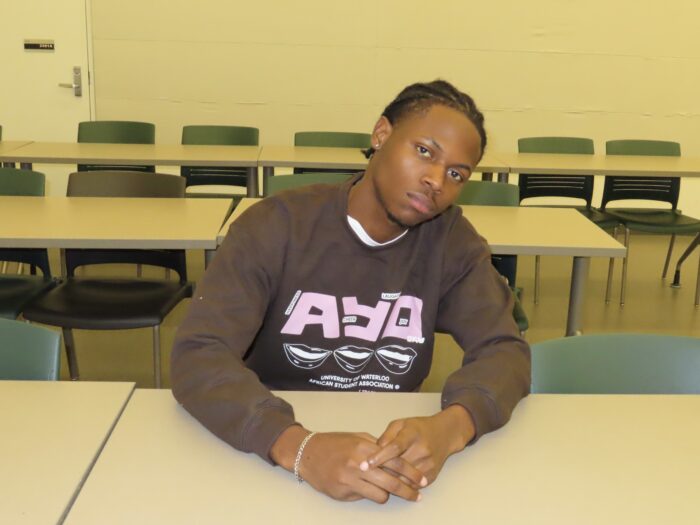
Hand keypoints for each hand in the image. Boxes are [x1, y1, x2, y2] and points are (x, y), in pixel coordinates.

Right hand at [271, 426, 424, 502]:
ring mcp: (349, 480)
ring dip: (388, 494)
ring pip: (380, 494)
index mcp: (364, 448)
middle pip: (391, 482)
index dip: (411, 472)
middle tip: (418, 496)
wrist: (307, 454)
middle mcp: (358, 465)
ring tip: (390, 491)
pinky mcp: (341, 493)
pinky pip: (364, 497)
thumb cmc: (334, 443)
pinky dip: (370, 494)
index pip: (395, 461)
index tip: (422, 480)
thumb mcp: (356, 437)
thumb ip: (376, 446)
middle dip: (408, 491)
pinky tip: (367, 489)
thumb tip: (396, 456)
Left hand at [363, 405, 475, 484]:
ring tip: (376, 479)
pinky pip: (411, 486)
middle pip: (398, 466)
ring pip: (404, 479)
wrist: (444, 434)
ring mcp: (428, 465)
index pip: (395, 447)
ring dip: (389, 481)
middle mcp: (422, 450)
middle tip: (364, 474)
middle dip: (380, 471)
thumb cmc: (418, 428)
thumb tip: (375, 450)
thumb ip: (387, 435)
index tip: (365, 464)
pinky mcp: (431, 476)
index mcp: (412, 434)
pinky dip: (400, 486)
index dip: (380, 456)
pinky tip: (391, 482)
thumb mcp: (401, 424)